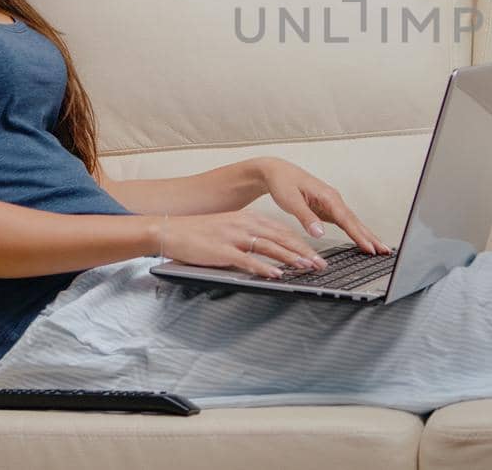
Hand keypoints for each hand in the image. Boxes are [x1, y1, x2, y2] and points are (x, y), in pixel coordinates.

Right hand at [161, 210, 326, 278]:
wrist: (171, 229)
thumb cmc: (200, 233)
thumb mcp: (230, 228)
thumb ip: (250, 237)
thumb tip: (272, 253)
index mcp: (248, 218)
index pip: (282, 230)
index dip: (301, 242)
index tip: (317, 253)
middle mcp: (244, 224)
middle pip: (281, 238)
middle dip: (303, 251)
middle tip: (320, 264)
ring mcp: (233, 237)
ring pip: (269, 247)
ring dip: (290, 258)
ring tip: (306, 268)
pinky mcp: (222, 250)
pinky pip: (247, 260)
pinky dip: (264, 267)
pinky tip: (276, 274)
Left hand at [255, 157, 392, 254]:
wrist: (277, 171)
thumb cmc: (283, 183)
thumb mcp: (291, 201)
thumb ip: (306, 217)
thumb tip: (320, 233)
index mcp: (328, 196)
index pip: (347, 219)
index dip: (359, 235)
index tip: (370, 248)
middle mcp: (333, 199)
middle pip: (356, 221)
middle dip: (371, 237)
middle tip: (385, 251)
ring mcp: (332, 204)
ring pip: (353, 222)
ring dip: (366, 235)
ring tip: (380, 249)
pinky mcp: (328, 209)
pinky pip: (345, 223)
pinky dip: (356, 232)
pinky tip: (362, 240)